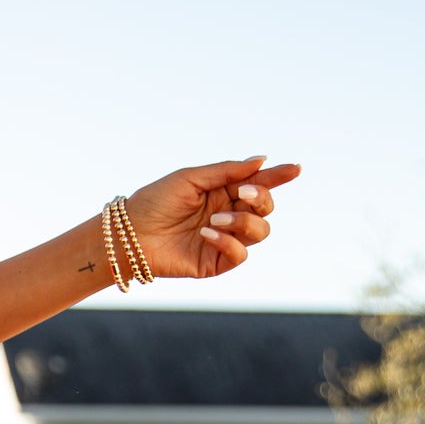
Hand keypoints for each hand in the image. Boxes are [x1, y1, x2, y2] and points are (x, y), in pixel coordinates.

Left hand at [121, 156, 301, 280]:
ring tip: (215, 219)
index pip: (257, 183)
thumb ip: (227, 171)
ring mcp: (223, 239)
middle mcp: (227, 215)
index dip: (278, 176)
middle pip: (265, 207)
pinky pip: (240, 253)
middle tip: (243, 193)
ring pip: (260, 231)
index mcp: (222, 192)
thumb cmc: (155, 201)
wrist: (129, 234)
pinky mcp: (215, 262)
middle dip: (261, 198)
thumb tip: (261, 161)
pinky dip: (229, 241)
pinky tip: (208, 234)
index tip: (295, 168)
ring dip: (244, 221)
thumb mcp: (191, 178)